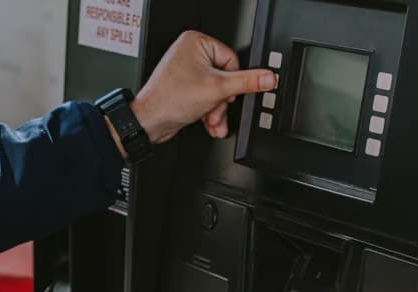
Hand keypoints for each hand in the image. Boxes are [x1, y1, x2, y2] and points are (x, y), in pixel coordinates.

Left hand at [127, 31, 277, 143]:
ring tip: (212, 121)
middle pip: (224, 77)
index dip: (231, 82)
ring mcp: (185, 71)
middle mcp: (189, 53)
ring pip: (215, 91)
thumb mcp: (218, 89)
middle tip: (216, 110)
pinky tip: (208, 123)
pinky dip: (208, 112)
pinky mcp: (184, 88)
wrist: (149, 122)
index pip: (231, 60)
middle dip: (222, 101)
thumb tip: (269, 77)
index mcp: (196, 42)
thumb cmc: (171, 100)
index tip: (225, 95)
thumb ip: (247, 82)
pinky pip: (205, 97)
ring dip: (216, 110)